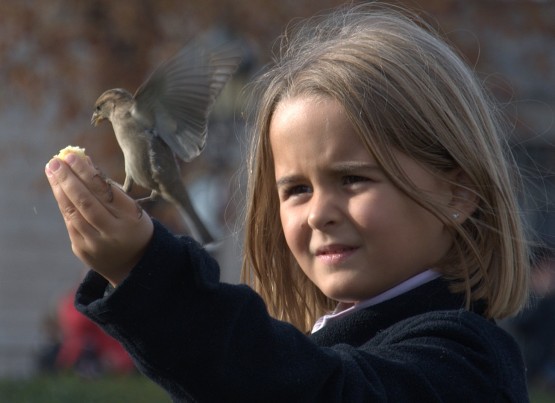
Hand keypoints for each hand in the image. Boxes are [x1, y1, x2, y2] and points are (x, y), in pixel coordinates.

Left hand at [45, 153, 153, 285]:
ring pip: (73, 212)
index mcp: (130, 217)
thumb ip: (108, 187)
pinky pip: (71, 223)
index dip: (86, 173)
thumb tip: (84, 161)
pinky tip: (58, 189)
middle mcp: (113, 231)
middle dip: (68, 179)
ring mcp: (96, 243)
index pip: (104, 191)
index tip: (72, 156)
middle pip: (86, 202)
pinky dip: (64, 204)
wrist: (134, 264)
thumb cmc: (132, 226)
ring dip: (60, 189)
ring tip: (52, 171)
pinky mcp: (83, 250)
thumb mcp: (130, 208)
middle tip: (56, 161)